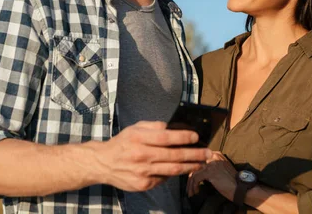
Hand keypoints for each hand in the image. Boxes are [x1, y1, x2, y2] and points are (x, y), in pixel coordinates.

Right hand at [93, 121, 211, 191]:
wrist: (103, 164)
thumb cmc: (122, 143)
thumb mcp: (135, 128)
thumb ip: (154, 126)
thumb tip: (173, 127)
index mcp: (139, 139)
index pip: (166, 138)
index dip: (183, 137)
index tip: (196, 137)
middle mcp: (142, 156)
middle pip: (173, 156)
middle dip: (194, 154)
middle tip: (208, 152)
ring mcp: (143, 172)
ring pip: (172, 170)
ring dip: (190, 166)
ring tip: (202, 163)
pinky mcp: (143, 185)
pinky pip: (163, 178)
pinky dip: (174, 174)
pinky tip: (183, 169)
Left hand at [187, 151, 237, 200]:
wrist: (240, 188)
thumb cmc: (231, 181)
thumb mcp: (221, 169)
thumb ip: (211, 166)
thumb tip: (197, 172)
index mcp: (216, 154)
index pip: (198, 159)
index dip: (192, 170)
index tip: (190, 180)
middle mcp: (213, 156)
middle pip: (194, 164)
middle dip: (189, 178)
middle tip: (189, 188)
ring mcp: (211, 163)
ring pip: (193, 172)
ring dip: (190, 184)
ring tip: (191, 192)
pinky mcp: (210, 172)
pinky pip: (195, 178)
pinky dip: (193, 186)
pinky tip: (196, 191)